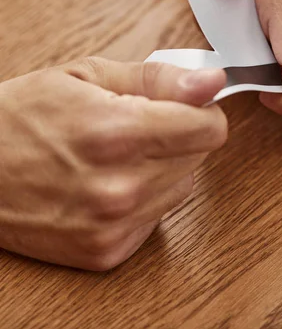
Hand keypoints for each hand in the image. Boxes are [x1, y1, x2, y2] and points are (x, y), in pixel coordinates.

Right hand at [0, 58, 226, 270]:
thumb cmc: (22, 116)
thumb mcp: (87, 75)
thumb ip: (158, 78)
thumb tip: (212, 82)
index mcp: (118, 133)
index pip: (210, 129)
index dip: (200, 112)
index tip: (183, 107)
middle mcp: (120, 187)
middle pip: (198, 159)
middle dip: (175, 137)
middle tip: (133, 127)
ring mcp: (112, 226)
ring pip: (180, 188)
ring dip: (160, 169)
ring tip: (115, 156)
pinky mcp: (106, 253)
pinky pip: (155, 218)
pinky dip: (141, 200)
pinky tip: (105, 185)